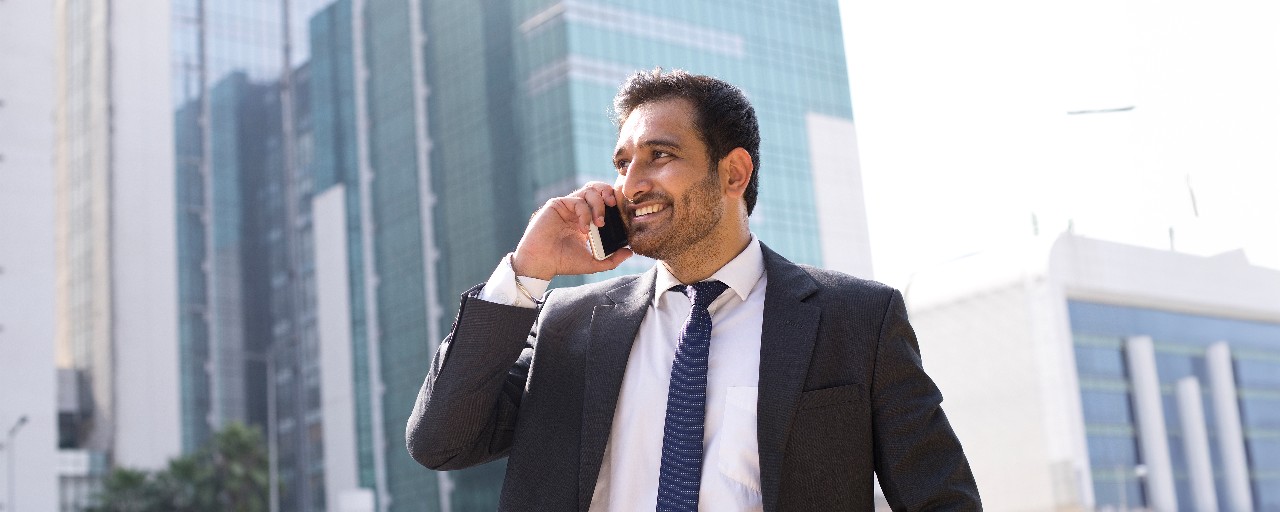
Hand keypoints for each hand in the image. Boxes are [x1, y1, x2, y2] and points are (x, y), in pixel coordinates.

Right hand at [511, 182, 633, 279]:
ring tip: (600, 223)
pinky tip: (584, 228)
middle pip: (597, 189)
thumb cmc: (563, 262)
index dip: (614, 201)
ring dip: (599, 204)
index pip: (604, 201)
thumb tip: (630, 252)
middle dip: (608, 193)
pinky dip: (585, 213)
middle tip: (614, 206)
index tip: (624, 210)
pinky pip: (577, 201)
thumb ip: (612, 259)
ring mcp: (567, 206)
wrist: (541, 263)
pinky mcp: (557, 204)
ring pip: (589, 190)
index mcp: (587, 219)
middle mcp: (578, 210)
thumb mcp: (593, 263)